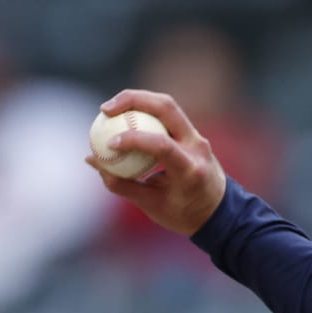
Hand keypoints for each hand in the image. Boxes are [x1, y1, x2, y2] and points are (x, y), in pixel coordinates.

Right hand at [85, 89, 226, 235]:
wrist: (219, 211)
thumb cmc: (184, 212)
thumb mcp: (152, 205)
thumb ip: (121, 184)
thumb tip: (93, 160)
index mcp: (191, 169)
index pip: (163, 145)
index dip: (133, 140)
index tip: (109, 144)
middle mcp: (197, 147)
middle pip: (167, 108)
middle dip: (133, 100)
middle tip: (105, 109)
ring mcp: (197, 137)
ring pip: (167, 105)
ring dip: (136, 100)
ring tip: (109, 110)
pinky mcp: (192, 133)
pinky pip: (165, 115)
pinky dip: (143, 111)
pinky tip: (122, 116)